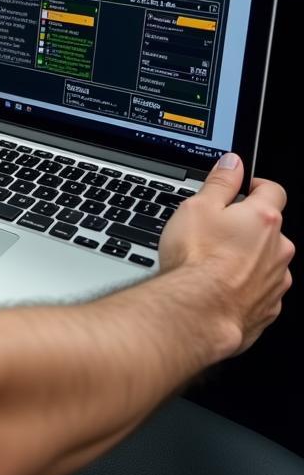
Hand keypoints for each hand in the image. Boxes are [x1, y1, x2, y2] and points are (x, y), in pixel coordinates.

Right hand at [159, 152, 292, 354]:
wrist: (197, 311)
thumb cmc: (196, 259)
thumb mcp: (197, 206)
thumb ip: (220, 182)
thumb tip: (233, 163)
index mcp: (264, 219)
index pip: (272, 190)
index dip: (256, 185)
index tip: (241, 188)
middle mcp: (279, 250)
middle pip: (269, 229)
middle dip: (246, 228)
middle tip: (214, 231)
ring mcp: (276, 281)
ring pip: (265, 261)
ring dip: (246, 259)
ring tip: (212, 264)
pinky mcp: (268, 309)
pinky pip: (259, 291)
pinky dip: (243, 287)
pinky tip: (218, 288)